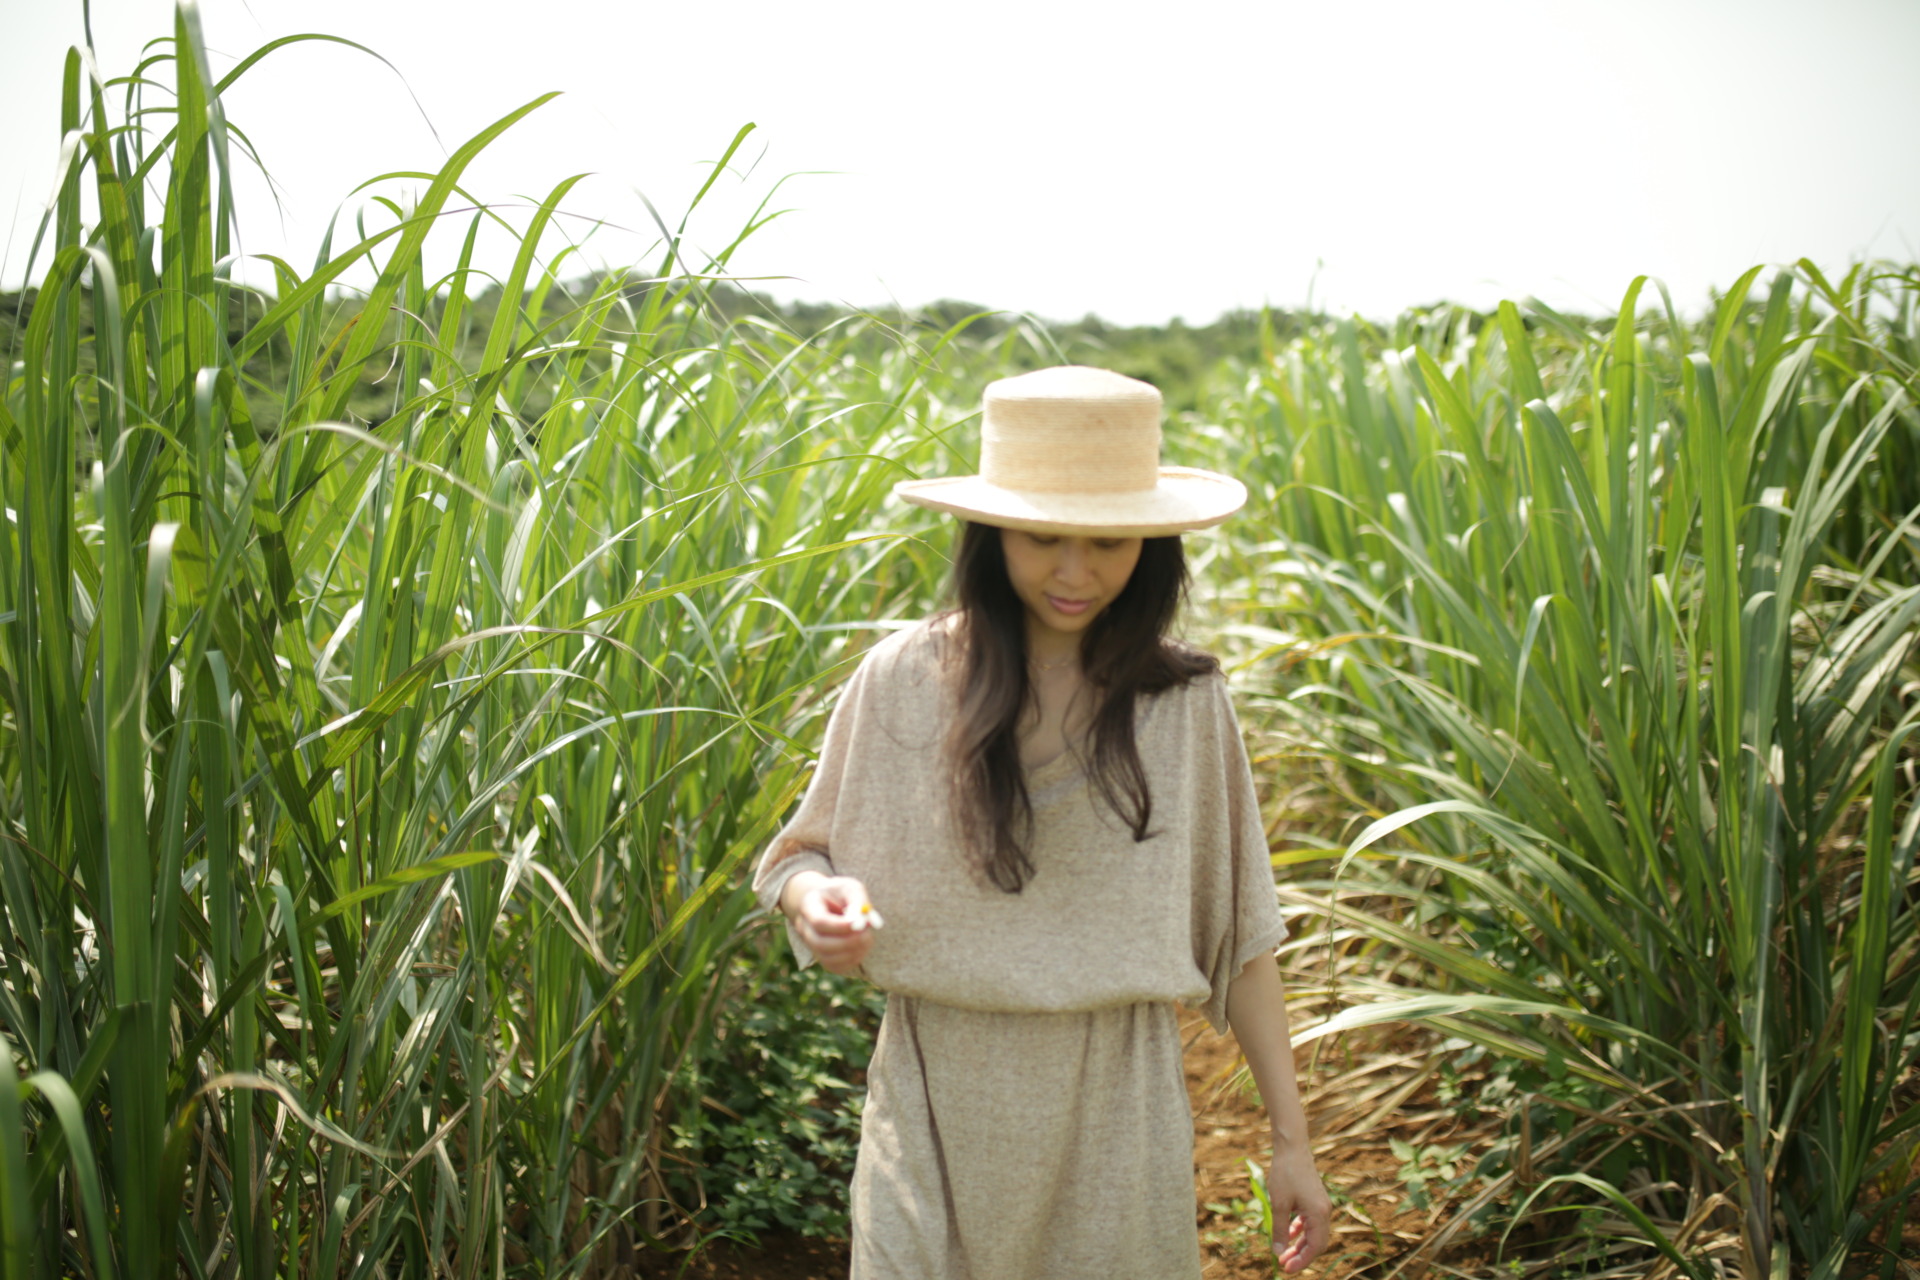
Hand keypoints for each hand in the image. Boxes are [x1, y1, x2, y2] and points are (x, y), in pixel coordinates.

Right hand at [780, 871, 878, 975]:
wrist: (829, 902)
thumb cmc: (841, 894)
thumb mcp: (851, 888)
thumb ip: (859, 901)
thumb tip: (866, 921)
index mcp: (809, 906)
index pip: (819, 922)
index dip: (840, 927)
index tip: (861, 924)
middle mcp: (804, 927)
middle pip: (820, 943)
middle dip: (847, 942)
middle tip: (867, 934)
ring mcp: (811, 945)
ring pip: (827, 958)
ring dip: (852, 952)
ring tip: (868, 938)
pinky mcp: (823, 957)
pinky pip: (835, 967)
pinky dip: (852, 960)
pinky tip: (862, 947)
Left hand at [1267, 1144, 1331, 1272]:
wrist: (1292, 1147)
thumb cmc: (1285, 1173)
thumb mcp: (1279, 1204)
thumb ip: (1279, 1230)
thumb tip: (1278, 1252)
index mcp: (1319, 1214)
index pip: (1315, 1247)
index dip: (1301, 1261)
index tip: (1286, 1268)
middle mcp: (1324, 1211)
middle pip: (1316, 1242)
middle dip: (1300, 1255)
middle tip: (1283, 1264)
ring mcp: (1321, 1205)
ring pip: (1313, 1233)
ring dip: (1299, 1244)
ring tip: (1283, 1253)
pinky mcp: (1315, 1199)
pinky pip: (1310, 1221)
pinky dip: (1300, 1230)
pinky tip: (1288, 1233)